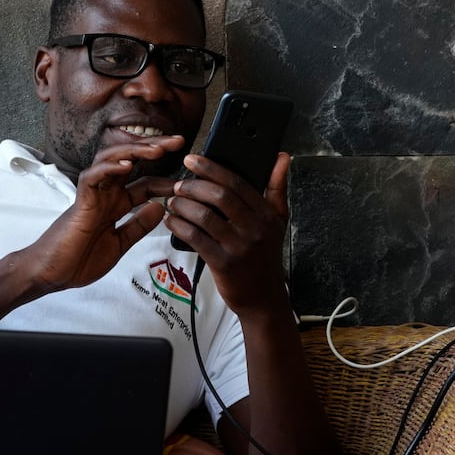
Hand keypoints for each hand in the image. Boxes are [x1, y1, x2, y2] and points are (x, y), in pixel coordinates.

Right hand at [27, 138, 181, 293]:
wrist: (51, 274)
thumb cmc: (78, 260)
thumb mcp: (119, 243)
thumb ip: (138, 225)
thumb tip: (161, 207)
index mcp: (115, 204)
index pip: (145, 184)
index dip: (167, 180)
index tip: (188, 179)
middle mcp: (105, 194)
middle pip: (131, 162)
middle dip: (154, 149)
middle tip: (178, 141)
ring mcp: (92, 195)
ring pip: (112, 160)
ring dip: (135, 151)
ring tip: (157, 148)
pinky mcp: (80, 201)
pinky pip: (93, 176)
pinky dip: (109, 169)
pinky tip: (126, 166)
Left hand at [164, 151, 290, 313]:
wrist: (264, 297)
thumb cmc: (266, 256)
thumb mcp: (278, 221)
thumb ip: (277, 187)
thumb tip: (282, 156)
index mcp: (267, 214)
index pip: (237, 183)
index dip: (212, 168)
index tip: (192, 159)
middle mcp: (255, 229)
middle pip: (219, 196)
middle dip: (193, 186)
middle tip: (179, 185)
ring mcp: (239, 247)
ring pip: (204, 216)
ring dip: (183, 205)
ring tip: (173, 202)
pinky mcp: (223, 264)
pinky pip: (196, 238)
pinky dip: (179, 226)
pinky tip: (172, 222)